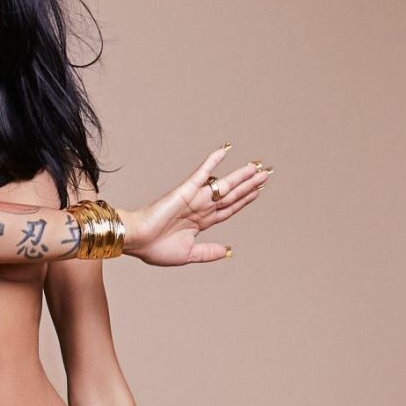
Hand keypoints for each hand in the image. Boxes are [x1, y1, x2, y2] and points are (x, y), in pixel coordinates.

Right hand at [121, 144, 271, 265]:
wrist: (138, 241)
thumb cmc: (156, 248)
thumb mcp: (189, 254)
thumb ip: (208, 251)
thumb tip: (227, 250)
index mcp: (202, 222)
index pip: (229, 208)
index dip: (245, 200)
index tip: (259, 190)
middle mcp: (201, 207)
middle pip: (231, 194)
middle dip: (249, 185)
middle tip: (266, 173)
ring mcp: (195, 198)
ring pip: (223, 184)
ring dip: (241, 175)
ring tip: (257, 166)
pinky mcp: (186, 190)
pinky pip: (202, 174)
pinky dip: (213, 162)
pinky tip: (224, 151)